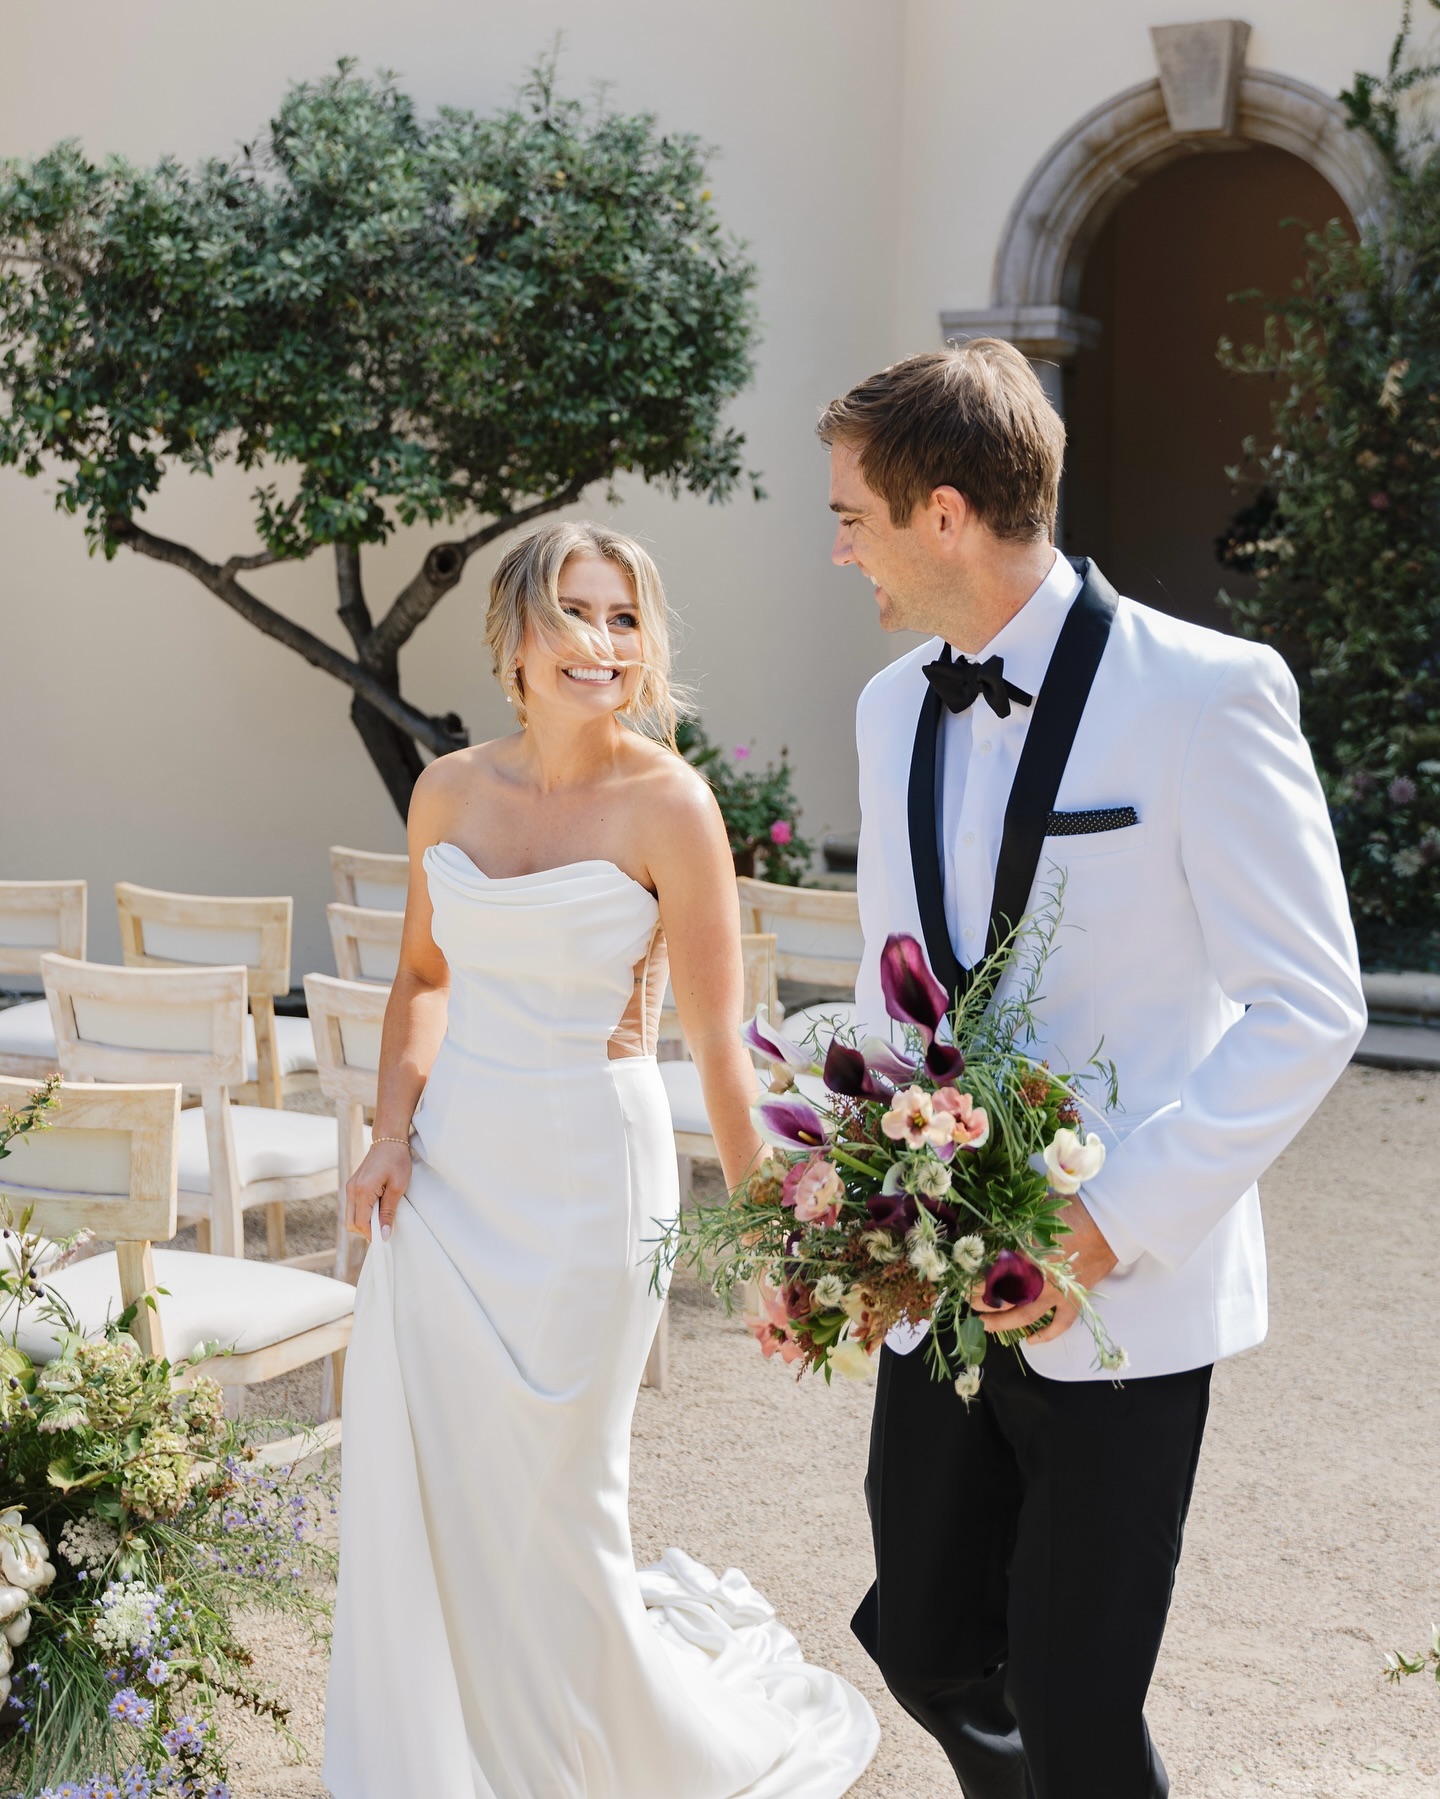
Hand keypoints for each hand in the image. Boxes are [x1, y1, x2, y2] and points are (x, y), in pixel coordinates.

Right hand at [345, 1140, 411, 1242]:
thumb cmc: (396, 1161)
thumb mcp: (398, 1187)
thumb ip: (388, 1212)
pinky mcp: (351, 1185)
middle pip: (351, 1223)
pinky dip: (362, 1213)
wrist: (389, 1140)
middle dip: (365, 1231)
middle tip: (384, 1228)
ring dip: (363, 1222)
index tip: (384, 1238)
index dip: (372, 1234)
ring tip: (382, 1216)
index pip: (361, 1223)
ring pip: (350, 1216)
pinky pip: (352, 1207)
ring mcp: (349, 1187)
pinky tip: (376, 1208)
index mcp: (362, 1190)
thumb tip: (384, 1234)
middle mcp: (351, 1190)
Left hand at [972, 1195, 1116, 1342]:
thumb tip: (986, 1234)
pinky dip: (1045, 1335)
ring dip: (1001, 1322)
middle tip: (966, 1301)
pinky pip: (1058, 1325)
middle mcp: (1037, 1280)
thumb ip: (1011, 1226)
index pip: (992, 1274)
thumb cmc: (1071, 1212)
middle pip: (1002, 1297)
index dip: (975, 1280)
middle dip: (981, 1300)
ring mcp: (1056, 1294)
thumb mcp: (1035, 1214)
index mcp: (1025, 1256)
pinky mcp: (1074, 1300)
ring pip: (1023, 1316)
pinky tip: (1029, 1341)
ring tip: (983, 1324)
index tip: (962, 1281)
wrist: (1108, 1224)